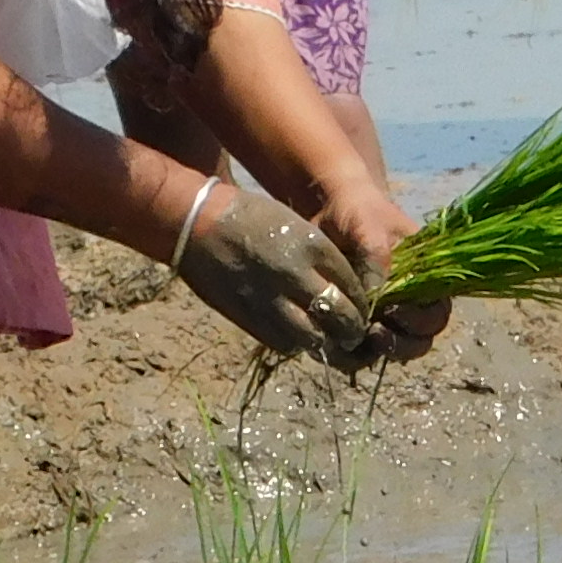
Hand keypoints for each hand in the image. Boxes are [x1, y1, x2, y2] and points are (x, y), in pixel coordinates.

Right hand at [175, 183, 379, 365]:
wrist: (198, 224)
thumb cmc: (252, 218)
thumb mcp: (297, 226)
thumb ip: (321, 259)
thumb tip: (344, 292)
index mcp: (313, 246)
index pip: (354, 285)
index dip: (363, 301)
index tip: (363, 306)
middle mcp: (296, 275)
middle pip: (341, 316)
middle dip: (354, 329)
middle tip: (355, 332)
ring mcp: (271, 300)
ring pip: (315, 338)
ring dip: (326, 342)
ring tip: (330, 340)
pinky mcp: (250, 318)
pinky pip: (284, 343)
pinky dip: (296, 344)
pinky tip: (298, 336)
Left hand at [309, 175, 445, 361]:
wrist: (329, 212)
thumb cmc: (359, 213)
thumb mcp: (369, 226)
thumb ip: (378, 256)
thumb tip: (377, 294)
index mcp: (426, 279)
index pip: (436, 313)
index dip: (419, 320)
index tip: (393, 311)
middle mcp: (411, 302)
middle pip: (420, 340)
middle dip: (400, 344)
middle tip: (373, 332)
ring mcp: (385, 316)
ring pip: (391, 352)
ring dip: (373, 352)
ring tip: (351, 339)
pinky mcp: (358, 325)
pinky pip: (360, 352)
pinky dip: (348, 353)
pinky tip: (332, 340)